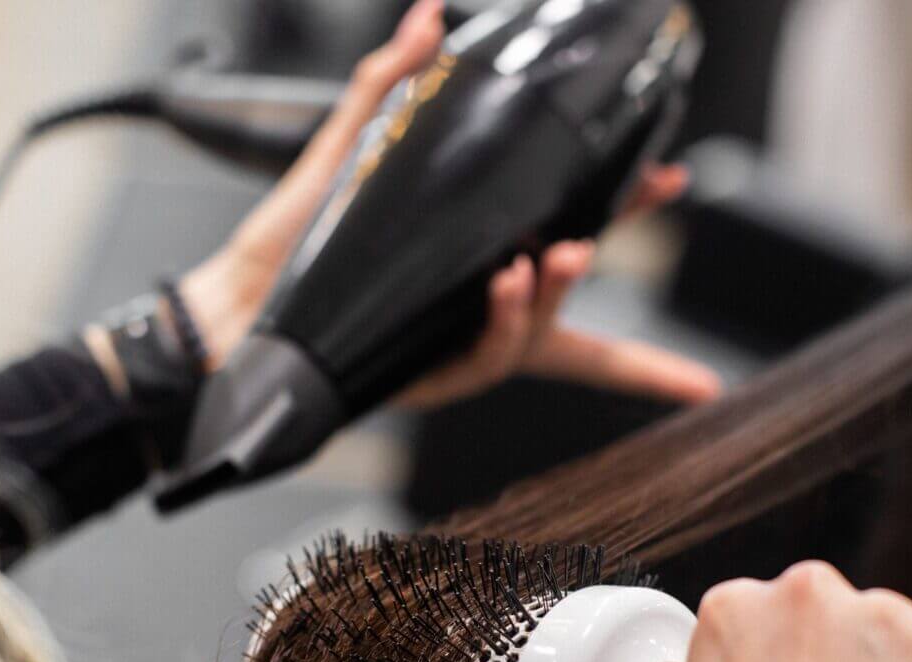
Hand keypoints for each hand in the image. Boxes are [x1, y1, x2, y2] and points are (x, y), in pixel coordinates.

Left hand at [181, 0, 720, 406]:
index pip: (562, 229)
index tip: (670, 178)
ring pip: (539, 327)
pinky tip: (508, 283)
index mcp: (473, 254)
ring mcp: (460, 343)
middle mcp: (478, 304)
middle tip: (651, 191)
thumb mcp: (347, 154)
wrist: (241, 304)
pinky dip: (505, 321)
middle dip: (619, 244)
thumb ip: (389, 87)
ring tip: (560, 253)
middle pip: (573, 288)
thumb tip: (427, 15)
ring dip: (557, 288)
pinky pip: (487, 357)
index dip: (623, 210)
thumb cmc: (297, 241)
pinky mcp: (432, 376)